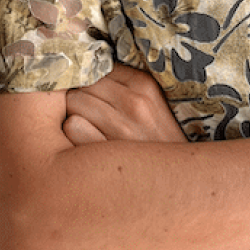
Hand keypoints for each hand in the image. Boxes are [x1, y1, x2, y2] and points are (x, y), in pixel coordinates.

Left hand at [63, 63, 187, 145]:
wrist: (178, 183)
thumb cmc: (160, 142)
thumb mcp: (154, 104)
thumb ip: (125, 86)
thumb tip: (89, 69)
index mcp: (145, 85)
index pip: (99, 66)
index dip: (93, 81)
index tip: (96, 95)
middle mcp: (133, 103)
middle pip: (82, 83)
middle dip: (81, 96)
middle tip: (90, 113)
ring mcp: (119, 129)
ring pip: (72, 103)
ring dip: (74, 114)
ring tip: (88, 128)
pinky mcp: (105, 155)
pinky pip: (71, 128)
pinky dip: (70, 137)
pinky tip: (84, 146)